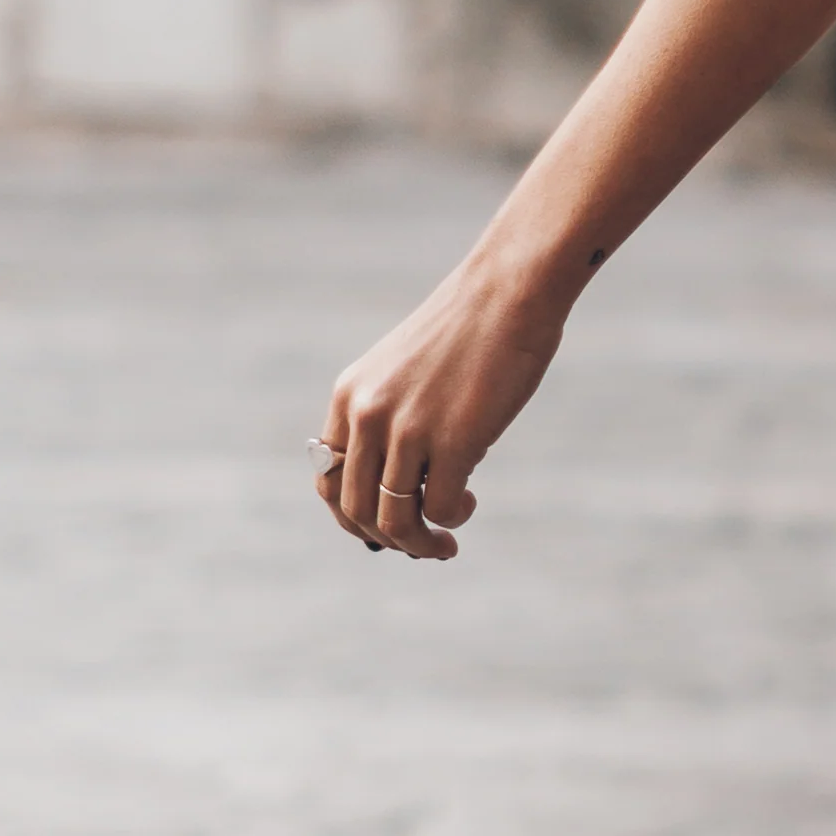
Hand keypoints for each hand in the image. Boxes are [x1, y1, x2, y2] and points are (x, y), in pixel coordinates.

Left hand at [314, 254, 568, 561]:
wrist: (508, 292)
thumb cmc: (469, 332)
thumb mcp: (405, 372)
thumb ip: (392, 419)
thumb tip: (403, 487)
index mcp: (349, 397)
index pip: (327, 479)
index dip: (352, 516)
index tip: (385, 525)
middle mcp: (366, 415)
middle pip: (356, 509)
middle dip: (389, 539)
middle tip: (424, 543)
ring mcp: (407, 430)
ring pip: (393, 520)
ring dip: (419, 543)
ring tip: (445, 543)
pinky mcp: (452, 441)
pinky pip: (438, 508)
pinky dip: (451, 518)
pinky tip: (468, 502)